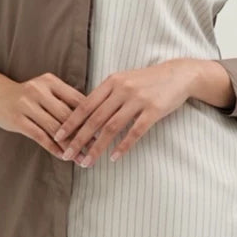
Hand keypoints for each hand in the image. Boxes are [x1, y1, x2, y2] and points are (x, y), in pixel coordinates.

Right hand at [0, 70, 88, 159]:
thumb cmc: (29, 95)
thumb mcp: (46, 89)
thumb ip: (65, 99)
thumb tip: (93, 116)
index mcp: (51, 81)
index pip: (76, 99)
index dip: (91, 116)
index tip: (103, 129)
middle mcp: (39, 90)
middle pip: (67, 115)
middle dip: (83, 133)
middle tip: (96, 146)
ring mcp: (27, 105)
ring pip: (54, 128)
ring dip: (69, 144)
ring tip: (81, 156)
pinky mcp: (17, 120)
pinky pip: (39, 136)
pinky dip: (53, 147)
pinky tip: (62, 155)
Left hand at [54, 58, 209, 167]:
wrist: (178, 74)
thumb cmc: (147, 80)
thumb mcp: (124, 80)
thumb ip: (106, 94)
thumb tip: (84, 113)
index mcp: (112, 82)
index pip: (85, 105)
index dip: (70, 122)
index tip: (58, 136)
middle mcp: (122, 90)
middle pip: (95, 119)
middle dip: (78, 139)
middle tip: (66, 154)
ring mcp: (138, 100)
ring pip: (112, 128)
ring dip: (97, 147)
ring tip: (87, 162)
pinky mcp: (154, 110)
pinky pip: (135, 132)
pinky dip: (123, 146)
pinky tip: (113, 158)